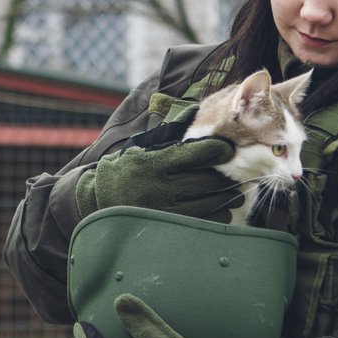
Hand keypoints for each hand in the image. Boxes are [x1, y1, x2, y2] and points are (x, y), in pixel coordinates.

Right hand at [75, 136, 241, 221]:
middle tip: (238, 171)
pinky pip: (202, 222)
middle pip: (207, 180)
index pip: (196, 154)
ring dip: (226, 196)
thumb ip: (169, 134)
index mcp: (155, 163)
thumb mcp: (142, 147)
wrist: (98, 200)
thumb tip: (194, 110)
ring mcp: (165, 210)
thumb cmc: (125, 169)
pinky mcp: (168, 227)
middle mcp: (160, 187)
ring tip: (236, 192)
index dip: (218, 149)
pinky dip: (218, 215)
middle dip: (226, 175)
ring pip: (208, 202)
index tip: (228, 148)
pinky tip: (224, 208)